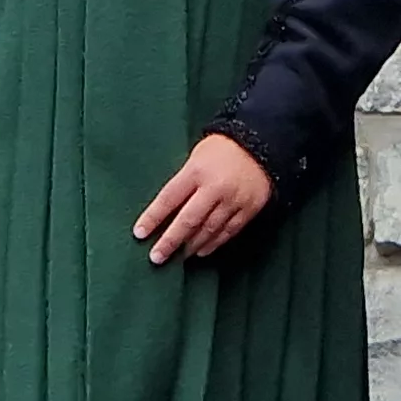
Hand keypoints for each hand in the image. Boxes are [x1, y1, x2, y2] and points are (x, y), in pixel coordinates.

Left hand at [133, 133, 272, 263]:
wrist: (261, 143)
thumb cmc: (221, 149)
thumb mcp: (196, 157)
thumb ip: (184, 182)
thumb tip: (167, 211)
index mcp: (196, 171)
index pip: (169, 198)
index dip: (153, 218)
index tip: (139, 233)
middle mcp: (214, 188)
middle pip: (188, 220)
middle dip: (170, 241)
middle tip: (156, 257)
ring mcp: (233, 200)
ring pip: (208, 230)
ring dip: (191, 246)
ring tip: (178, 256)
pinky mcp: (248, 209)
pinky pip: (228, 232)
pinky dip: (213, 244)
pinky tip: (201, 251)